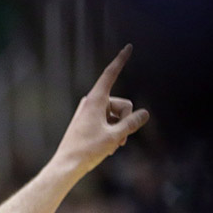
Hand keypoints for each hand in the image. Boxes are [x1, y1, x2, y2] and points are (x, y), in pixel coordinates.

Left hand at [53, 45, 149, 176]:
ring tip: (111, 146)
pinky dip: (111, 133)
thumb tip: (145, 113)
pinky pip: (107, 122)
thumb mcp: (116, 136)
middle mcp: (91, 102)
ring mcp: (89, 112)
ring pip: (116, 116)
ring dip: (118, 130)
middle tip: (119, 140)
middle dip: (125, 121)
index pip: (110, 74)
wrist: (67, 166)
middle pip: (122, 104)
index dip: (121, 60)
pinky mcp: (87, 122)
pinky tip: (106, 147)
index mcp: (96, 100)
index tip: (128, 46)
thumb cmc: (88, 150)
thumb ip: (133, 123)